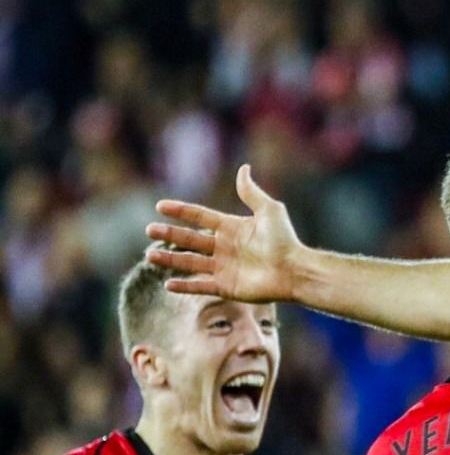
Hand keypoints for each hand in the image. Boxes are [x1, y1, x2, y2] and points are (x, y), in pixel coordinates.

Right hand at [145, 164, 305, 301]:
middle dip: (169, 235)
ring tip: (150, 256)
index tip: (160, 206)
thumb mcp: (269, 210)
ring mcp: (224, 268)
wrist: (294, 270)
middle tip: (149, 230)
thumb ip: (251, 192)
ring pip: (190, 262)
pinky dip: (185, 286)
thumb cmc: (284, 240)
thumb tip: (243, 168)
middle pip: (190, 240)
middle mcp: (225, 247)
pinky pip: (201, 286)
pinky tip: (168, 284)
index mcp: (232, 228)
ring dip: (170, 260)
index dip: (181, 211)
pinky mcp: (227, 287)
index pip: (200, 217)